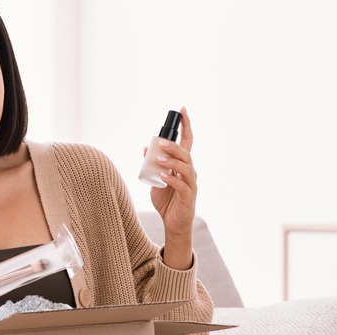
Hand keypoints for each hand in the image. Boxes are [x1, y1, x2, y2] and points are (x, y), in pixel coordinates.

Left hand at [148, 106, 195, 268]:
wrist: (172, 223)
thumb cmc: (166, 200)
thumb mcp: (154, 180)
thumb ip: (151, 165)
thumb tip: (145, 148)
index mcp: (182, 165)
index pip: (187, 140)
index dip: (186, 125)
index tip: (182, 109)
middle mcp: (189, 171)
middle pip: (186, 153)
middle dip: (174, 145)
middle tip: (160, 142)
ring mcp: (191, 184)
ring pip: (187, 167)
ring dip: (173, 161)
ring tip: (160, 159)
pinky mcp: (189, 196)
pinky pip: (182, 185)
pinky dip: (172, 179)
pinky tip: (162, 176)